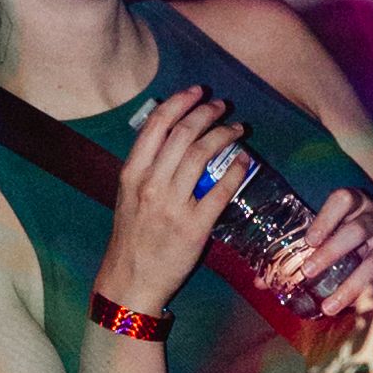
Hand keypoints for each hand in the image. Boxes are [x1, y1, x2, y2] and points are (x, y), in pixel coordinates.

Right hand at [100, 88, 249, 317]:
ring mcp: (172, 205)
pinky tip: (244, 160)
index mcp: (132, 173)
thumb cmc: (132, 237)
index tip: (197, 92)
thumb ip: (148, 168)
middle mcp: (150, 184)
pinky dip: (235, 170)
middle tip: (223, 106)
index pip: (156, 125)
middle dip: (207, 113)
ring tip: (238, 128)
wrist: (130, 281)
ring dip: (224, 135)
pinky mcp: (194, 226)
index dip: (179, 102)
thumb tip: (176, 139)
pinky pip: (220, 190)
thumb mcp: (129, 196)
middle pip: (183, 133)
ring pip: (202, 155)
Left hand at [293, 185, 372, 313]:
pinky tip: (355, 313)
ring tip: (329, 305)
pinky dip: (369, 296)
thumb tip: (260, 283)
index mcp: (356, 203)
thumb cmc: (350, 230)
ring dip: (352, 283)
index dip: (326, 220)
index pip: (343, 201)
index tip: (309, 241)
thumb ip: (299, 249)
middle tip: (309, 272)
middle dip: (333, 251)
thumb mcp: (331, 228)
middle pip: (357, 230)